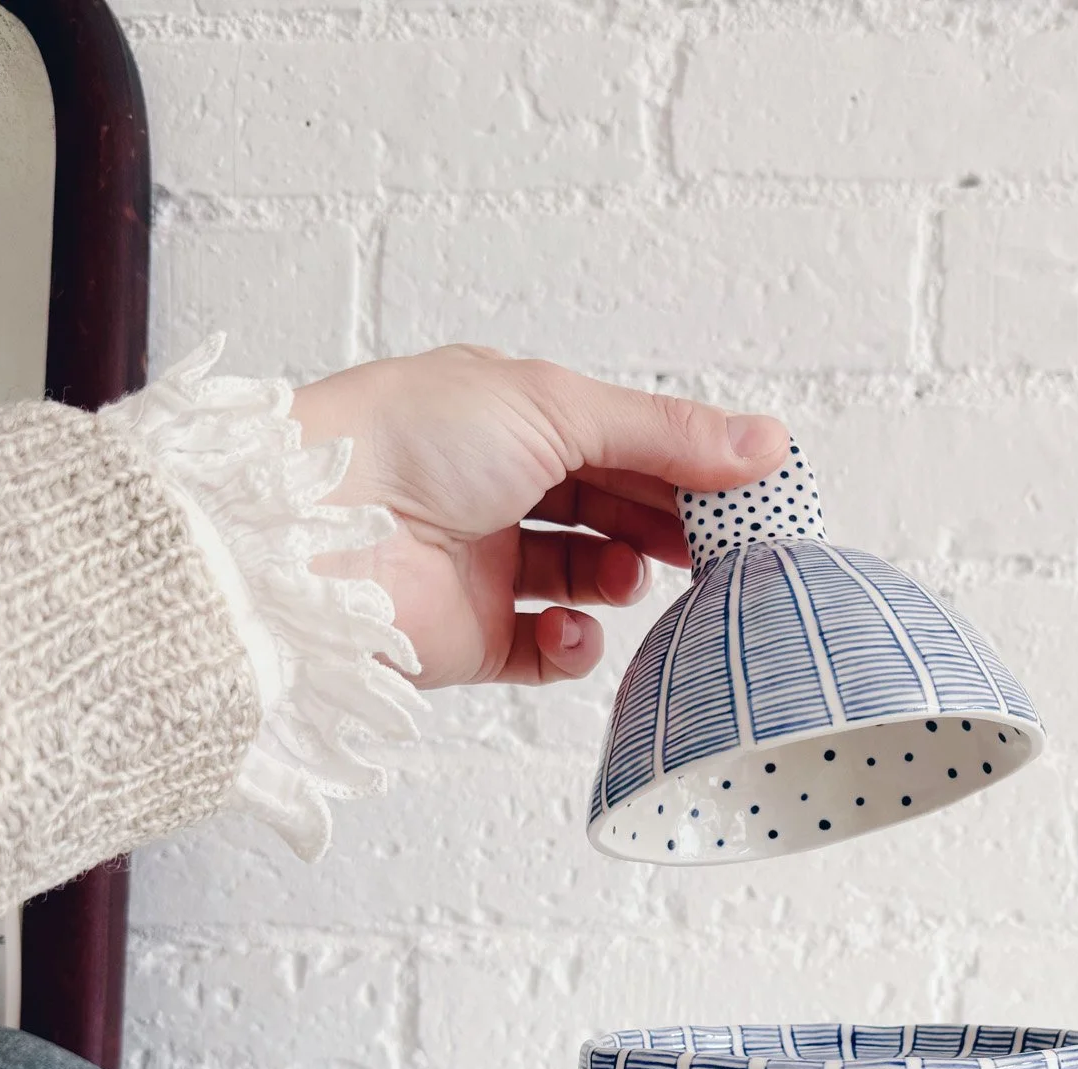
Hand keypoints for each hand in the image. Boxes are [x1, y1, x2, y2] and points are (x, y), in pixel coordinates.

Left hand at [288, 347, 789, 687]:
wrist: (308, 535)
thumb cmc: (407, 439)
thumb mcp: (557, 407)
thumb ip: (667, 433)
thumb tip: (769, 441)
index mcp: (511, 418)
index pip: (623, 440)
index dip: (687, 463)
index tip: (750, 489)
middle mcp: (498, 489)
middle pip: (614, 509)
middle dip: (667, 525)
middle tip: (722, 544)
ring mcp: (486, 567)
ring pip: (590, 580)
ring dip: (622, 579)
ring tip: (631, 575)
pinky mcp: (473, 639)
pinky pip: (550, 653)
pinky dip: (573, 646)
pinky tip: (568, 627)